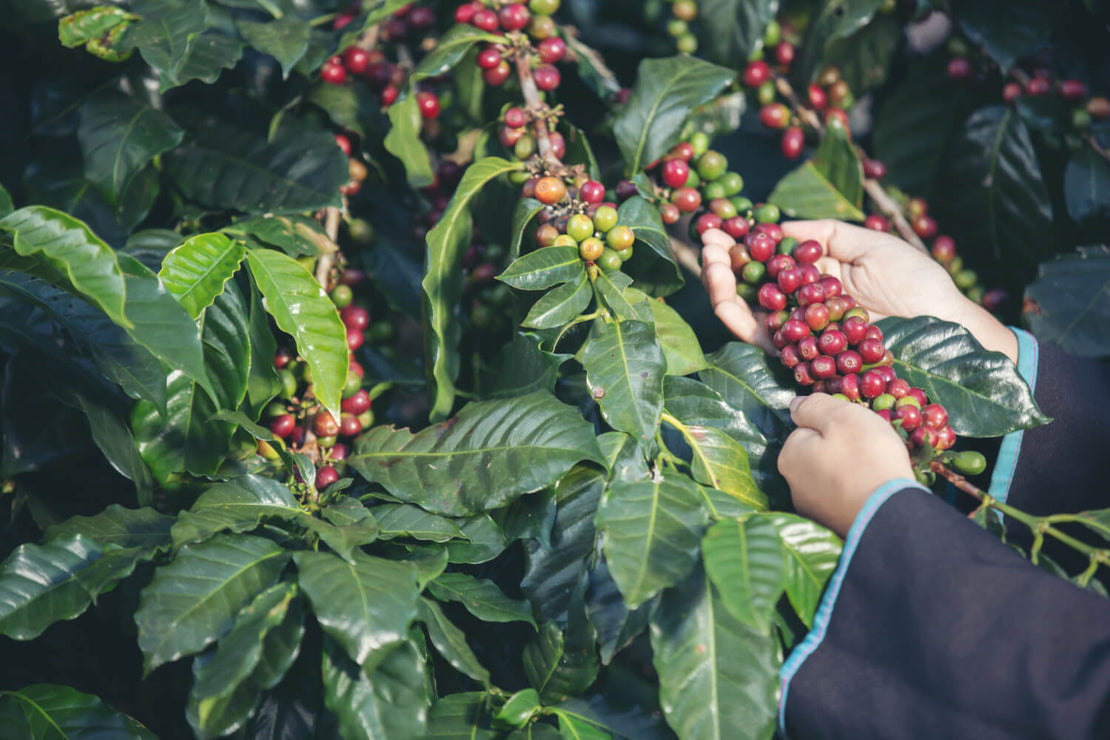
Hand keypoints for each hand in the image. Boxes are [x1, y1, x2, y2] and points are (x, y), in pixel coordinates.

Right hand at [701, 220, 1017, 361]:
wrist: (944, 330)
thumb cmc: (917, 284)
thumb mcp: (870, 244)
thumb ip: (824, 235)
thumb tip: (777, 226)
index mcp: (815, 276)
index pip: (767, 257)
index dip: (741, 241)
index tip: (720, 223)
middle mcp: (800, 304)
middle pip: (748, 284)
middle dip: (722, 260)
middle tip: (705, 239)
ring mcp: (798, 331)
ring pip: (745, 311)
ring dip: (720, 287)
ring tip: (710, 261)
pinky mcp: (801, 357)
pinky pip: (761, 340)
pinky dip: (738, 319)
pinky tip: (724, 297)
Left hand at [779, 393, 913, 536]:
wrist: (892, 517)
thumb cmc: (865, 459)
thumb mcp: (841, 417)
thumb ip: (815, 406)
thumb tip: (796, 405)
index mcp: (789, 457)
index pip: (807, 430)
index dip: (834, 426)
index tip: (856, 432)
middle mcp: (793, 486)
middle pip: (818, 455)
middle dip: (841, 451)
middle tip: (870, 452)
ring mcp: (812, 511)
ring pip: (832, 478)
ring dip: (849, 474)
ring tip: (875, 474)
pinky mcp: (833, 527)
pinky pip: (845, 500)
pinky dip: (857, 495)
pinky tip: (875, 495)